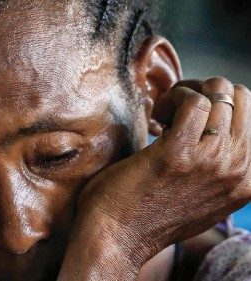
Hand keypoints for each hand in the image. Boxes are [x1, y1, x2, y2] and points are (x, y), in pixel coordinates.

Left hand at [77, 77, 249, 269]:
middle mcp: (239, 170)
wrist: (117, 237)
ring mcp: (212, 161)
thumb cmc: (150, 213)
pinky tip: (155, 119)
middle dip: (204, 92)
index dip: (217, 108)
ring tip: (161, 117)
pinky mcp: (179, 153)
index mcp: (248, 180)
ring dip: (184, 94)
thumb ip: (219, 170)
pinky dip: (171, 98)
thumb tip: (217, 131)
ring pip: (218, 92)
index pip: (249, 116)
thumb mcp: (203, 198)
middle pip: (239, 98)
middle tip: (173, 112)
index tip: (186, 121)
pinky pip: (192, 101)